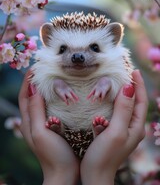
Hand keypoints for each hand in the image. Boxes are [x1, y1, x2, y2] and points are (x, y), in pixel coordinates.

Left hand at [18, 71, 78, 184]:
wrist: (64, 174)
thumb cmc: (52, 155)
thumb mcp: (40, 132)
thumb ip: (35, 111)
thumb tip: (35, 89)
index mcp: (28, 121)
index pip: (24, 96)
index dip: (27, 81)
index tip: (35, 68)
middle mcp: (33, 121)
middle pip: (31, 97)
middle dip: (35, 82)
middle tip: (45, 71)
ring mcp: (43, 124)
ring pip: (41, 102)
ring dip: (44, 90)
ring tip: (53, 79)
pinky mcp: (53, 127)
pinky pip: (51, 108)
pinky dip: (54, 99)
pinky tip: (63, 96)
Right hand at [81, 70, 147, 184]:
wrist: (94, 175)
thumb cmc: (105, 155)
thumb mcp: (116, 131)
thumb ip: (123, 110)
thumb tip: (129, 88)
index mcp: (136, 127)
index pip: (140, 101)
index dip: (138, 85)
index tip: (134, 71)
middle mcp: (132, 127)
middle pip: (134, 103)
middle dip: (132, 87)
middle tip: (126, 74)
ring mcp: (122, 130)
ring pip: (124, 107)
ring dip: (122, 94)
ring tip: (117, 82)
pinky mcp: (112, 132)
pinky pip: (115, 113)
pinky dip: (112, 104)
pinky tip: (106, 100)